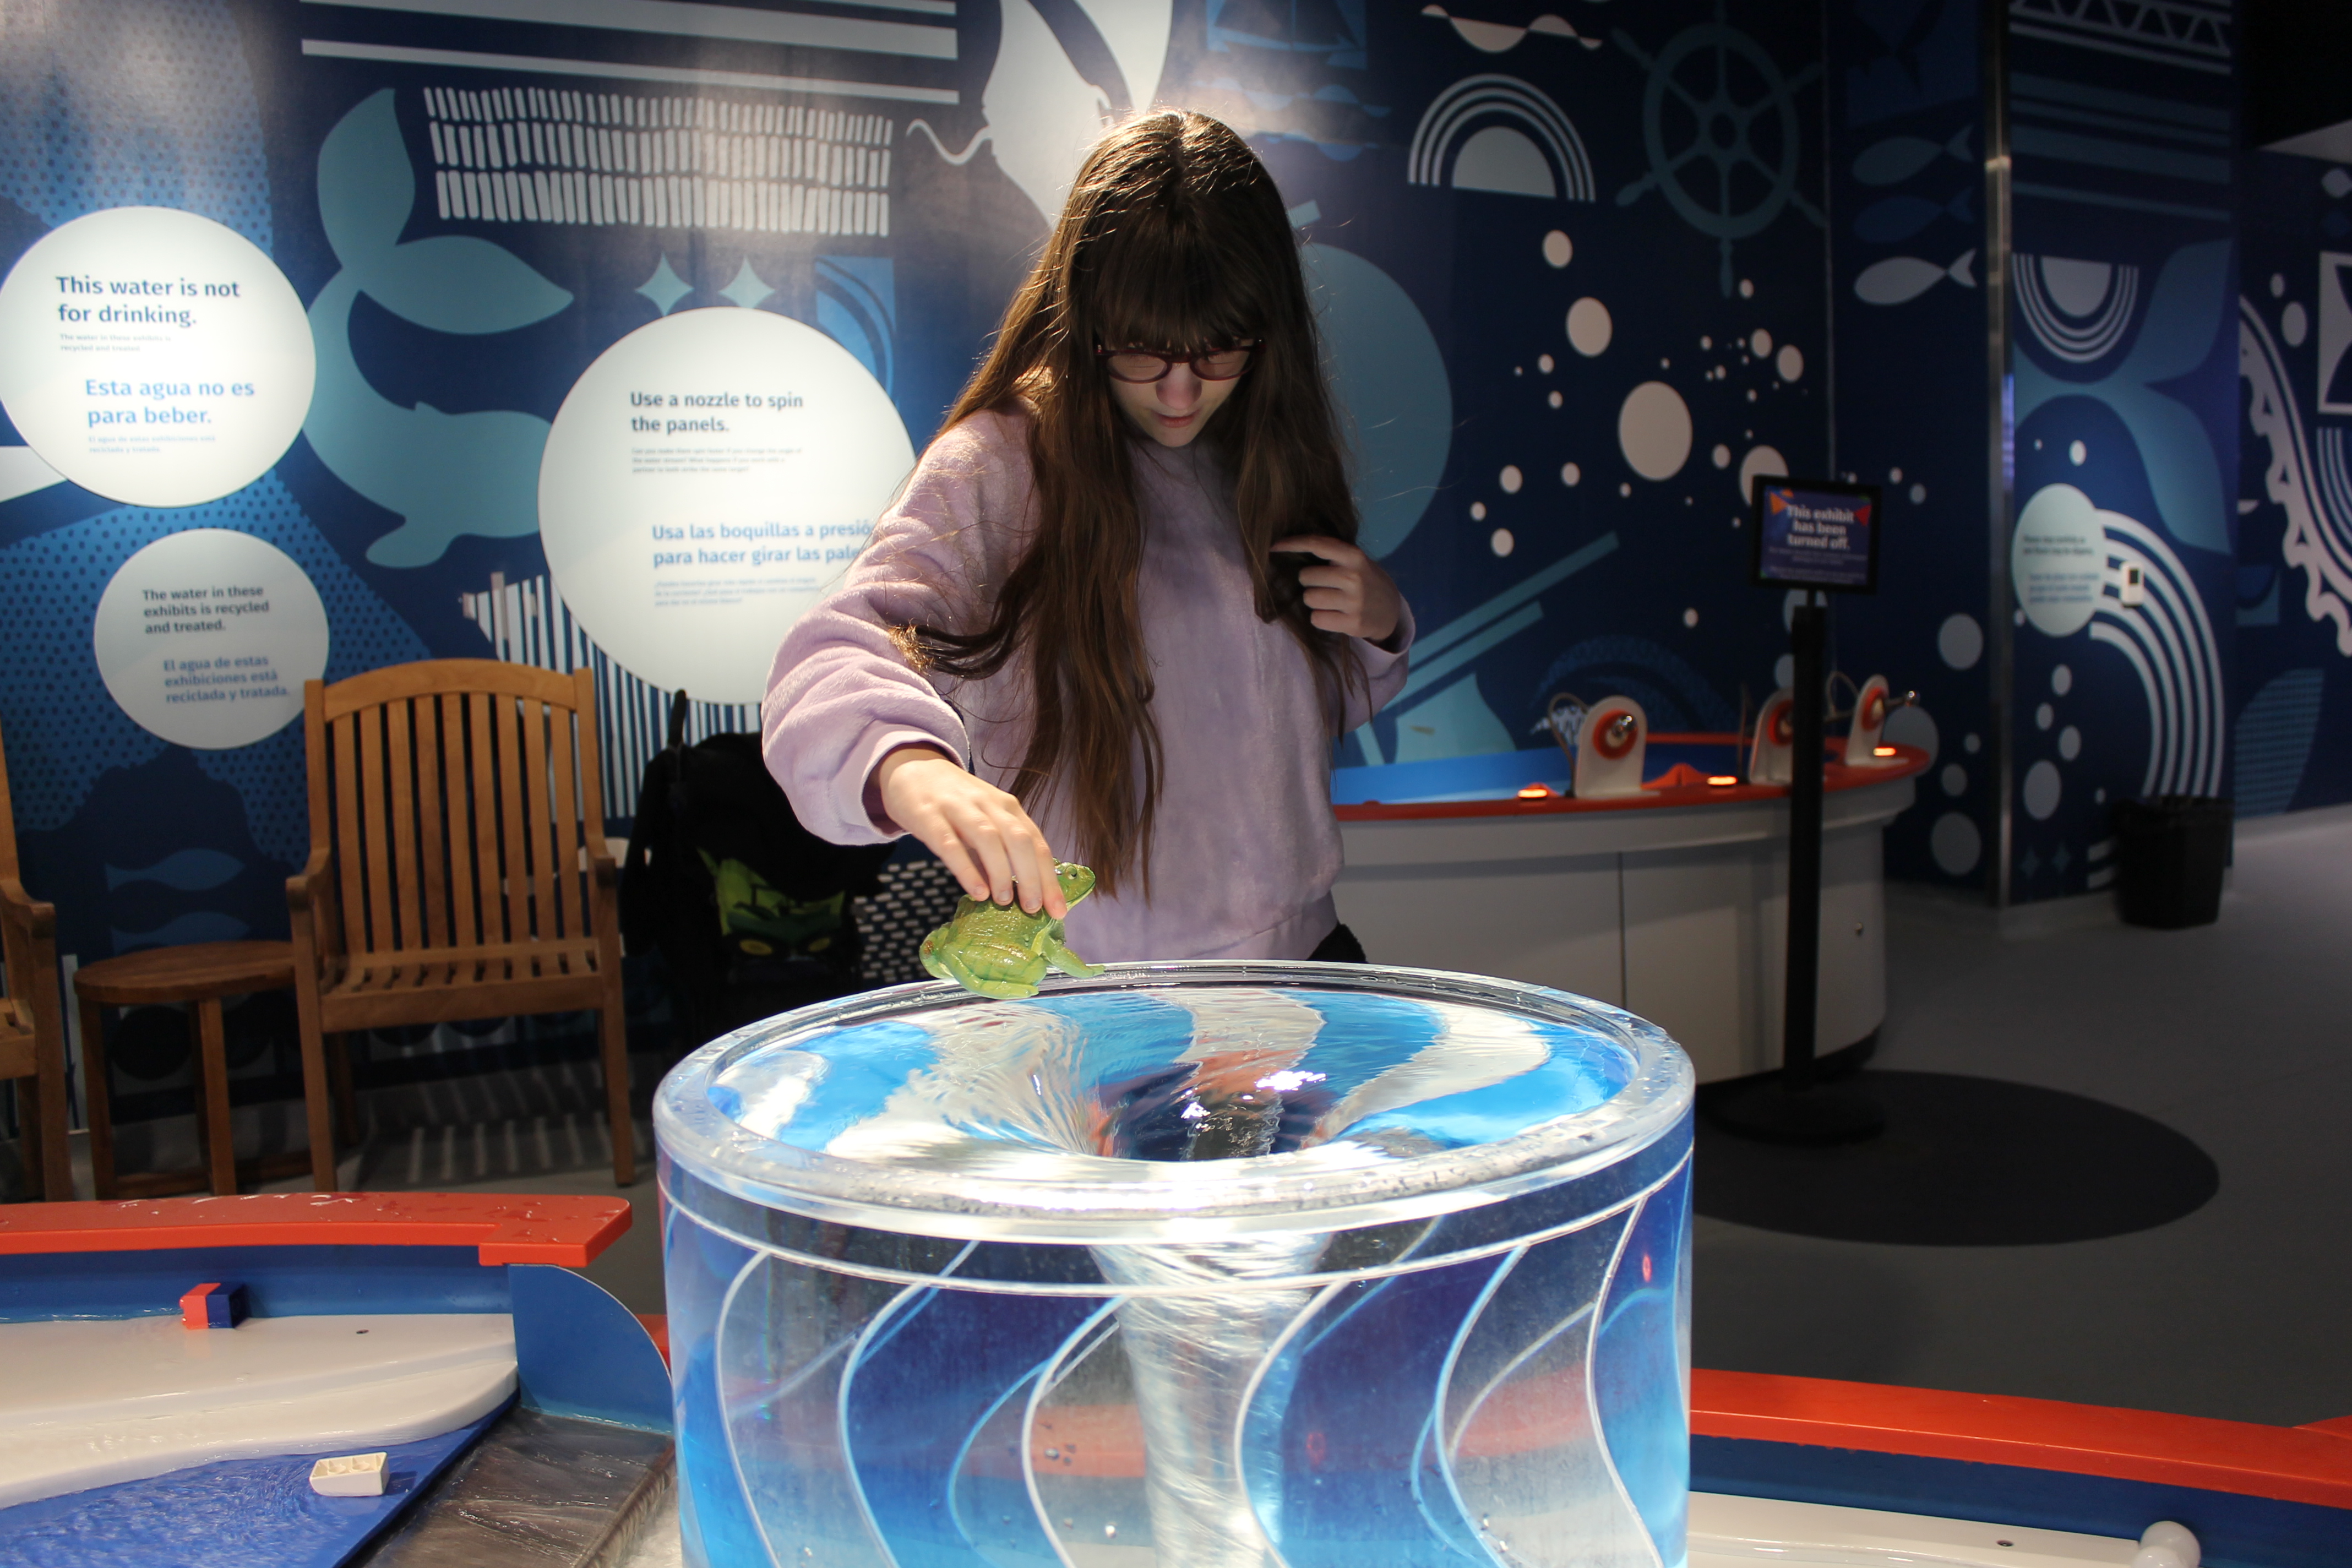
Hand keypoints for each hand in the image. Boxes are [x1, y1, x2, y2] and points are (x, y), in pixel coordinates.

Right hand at [874, 747, 1066, 915]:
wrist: (913, 769)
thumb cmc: (955, 803)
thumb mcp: (985, 820)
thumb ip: (1001, 852)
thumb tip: (1020, 895)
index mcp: (1007, 807)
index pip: (1036, 843)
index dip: (1049, 878)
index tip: (1058, 911)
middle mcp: (989, 805)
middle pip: (1019, 840)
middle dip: (1031, 877)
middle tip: (1034, 909)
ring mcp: (959, 808)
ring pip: (989, 839)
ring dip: (1001, 872)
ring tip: (1005, 902)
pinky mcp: (930, 817)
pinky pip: (951, 845)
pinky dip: (967, 869)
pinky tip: (977, 892)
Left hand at [1272, 535, 1401, 644]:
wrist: (1391, 611)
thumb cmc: (1364, 581)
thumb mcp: (1355, 561)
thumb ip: (1331, 554)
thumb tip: (1287, 546)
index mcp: (1354, 556)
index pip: (1317, 545)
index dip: (1292, 544)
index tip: (1273, 546)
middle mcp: (1354, 577)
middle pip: (1306, 577)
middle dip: (1309, 581)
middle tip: (1323, 585)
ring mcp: (1354, 602)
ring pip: (1309, 599)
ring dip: (1314, 601)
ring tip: (1330, 601)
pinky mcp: (1353, 623)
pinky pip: (1316, 619)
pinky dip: (1320, 618)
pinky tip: (1334, 615)